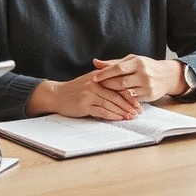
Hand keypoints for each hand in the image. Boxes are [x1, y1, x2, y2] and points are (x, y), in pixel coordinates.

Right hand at [27, 71, 141, 120]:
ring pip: (111, 103)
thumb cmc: (74, 90)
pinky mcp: (84, 104)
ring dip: (123, 111)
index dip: (129, 94)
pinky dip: (112, 115)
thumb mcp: (89, 81)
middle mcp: (94, 83)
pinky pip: (102, 110)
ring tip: (131, 117)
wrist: (56, 94)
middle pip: (116, 95)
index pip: (118, 85)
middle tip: (139, 112)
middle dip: (129, 104)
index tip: (138, 102)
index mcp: (98, 77)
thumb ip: (104, 83)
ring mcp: (89, 94)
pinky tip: (119, 118)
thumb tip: (122, 91)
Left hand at [91, 55, 185, 101]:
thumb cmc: (146, 66)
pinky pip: (133, 100)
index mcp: (138, 62)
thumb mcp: (132, 60)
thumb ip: (113, 63)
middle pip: (120, 82)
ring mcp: (147, 86)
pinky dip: (123, 100)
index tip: (94, 78)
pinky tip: (115, 100)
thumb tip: (95, 62)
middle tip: (95, 88)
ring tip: (103, 94)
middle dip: (106, 85)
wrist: (167, 75)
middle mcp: (143, 74)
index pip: (118, 68)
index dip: (105, 74)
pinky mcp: (150, 96)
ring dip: (113, 94)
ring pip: (126, 92)